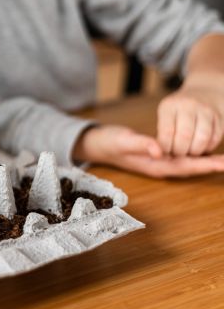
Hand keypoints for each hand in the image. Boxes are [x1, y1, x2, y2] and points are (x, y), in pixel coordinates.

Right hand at [73, 124, 223, 177]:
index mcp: (155, 165)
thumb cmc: (110, 142)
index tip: (223, 163)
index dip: (205, 164)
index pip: (185, 166)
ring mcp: (160, 162)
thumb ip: (141, 145)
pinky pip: (182, 156)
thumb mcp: (124, 141)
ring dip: (207, 161)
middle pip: (191, 167)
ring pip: (189, 163)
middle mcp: (160, 166)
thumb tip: (160, 151)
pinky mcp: (159, 155)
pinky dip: (196, 154)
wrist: (98, 144)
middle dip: (212, 165)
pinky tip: (205, 150)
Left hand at [157, 82, 223, 156]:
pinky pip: (215, 138)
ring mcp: (205, 110)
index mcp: (169, 106)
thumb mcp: (165, 115)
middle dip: (181, 151)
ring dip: (195, 151)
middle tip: (178, 154)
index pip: (167, 132)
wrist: (203, 92)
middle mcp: (188, 105)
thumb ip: (163, 132)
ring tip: (189, 152)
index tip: (165, 152)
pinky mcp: (219, 116)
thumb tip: (162, 154)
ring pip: (202, 138)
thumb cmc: (177, 112)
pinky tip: (201, 147)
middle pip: (185, 136)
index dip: (166, 148)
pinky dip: (208, 147)